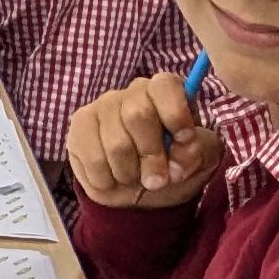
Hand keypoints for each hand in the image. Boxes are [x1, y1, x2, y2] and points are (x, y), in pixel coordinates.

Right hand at [67, 71, 220, 210]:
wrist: (137, 193)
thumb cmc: (171, 168)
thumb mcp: (199, 161)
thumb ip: (198, 153)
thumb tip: (179, 157)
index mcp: (164, 93)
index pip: (164, 85)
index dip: (175, 113)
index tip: (184, 140)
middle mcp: (131, 93)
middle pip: (137, 115)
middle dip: (151, 156)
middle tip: (157, 180)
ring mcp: (102, 107)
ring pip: (115, 143)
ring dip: (130, 173)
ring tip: (134, 180)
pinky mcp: (79, 126)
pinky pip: (93, 157)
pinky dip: (107, 179)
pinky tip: (112, 179)